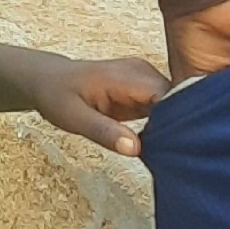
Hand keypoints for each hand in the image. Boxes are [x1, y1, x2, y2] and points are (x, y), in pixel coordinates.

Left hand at [23, 54, 169, 154]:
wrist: (46, 80)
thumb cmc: (56, 95)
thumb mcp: (73, 117)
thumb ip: (104, 131)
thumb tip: (135, 148)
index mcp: (127, 76)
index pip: (170, 96)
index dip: (181, 121)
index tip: (184, 146)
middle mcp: (143, 73)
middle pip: (179, 100)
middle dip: (182, 126)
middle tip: (183, 154)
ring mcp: (145, 80)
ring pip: (176, 104)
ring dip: (176, 127)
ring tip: (179, 151)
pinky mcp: (144, 90)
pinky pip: (165, 107)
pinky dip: (167, 125)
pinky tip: (167, 144)